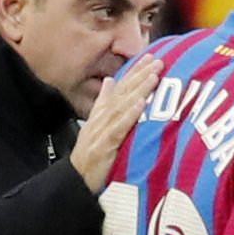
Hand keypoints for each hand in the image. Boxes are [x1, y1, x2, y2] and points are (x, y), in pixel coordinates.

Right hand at [70, 54, 160, 191]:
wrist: (75, 178)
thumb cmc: (90, 152)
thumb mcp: (97, 124)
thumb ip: (104, 102)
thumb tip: (111, 80)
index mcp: (103, 111)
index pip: (121, 87)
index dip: (134, 71)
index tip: (150, 56)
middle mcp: (102, 117)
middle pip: (123, 92)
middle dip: (141, 75)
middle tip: (157, 60)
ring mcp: (102, 130)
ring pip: (122, 106)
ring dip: (138, 90)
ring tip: (153, 77)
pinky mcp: (104, 146)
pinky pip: (118, 128)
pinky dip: (129, 115)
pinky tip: (140, 104)